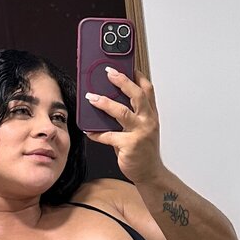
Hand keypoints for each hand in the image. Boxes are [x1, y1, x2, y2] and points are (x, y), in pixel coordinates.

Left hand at [84, 69, 163, 183]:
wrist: (150, 173)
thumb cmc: (143, 150)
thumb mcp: (140, 129)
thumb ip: (130, 115)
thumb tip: (108, 102)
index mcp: (151, 115)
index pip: (148, 90)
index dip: (138, 76)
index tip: (128, 66)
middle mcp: (148, 121)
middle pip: (137, 95)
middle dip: (122, 81)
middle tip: (108, 73)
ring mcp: (140, 132)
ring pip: (122, 112)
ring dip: (105, 103)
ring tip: (91, 97)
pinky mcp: (130, 145)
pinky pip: (109, 136)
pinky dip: (97, 133)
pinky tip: (89, 131)